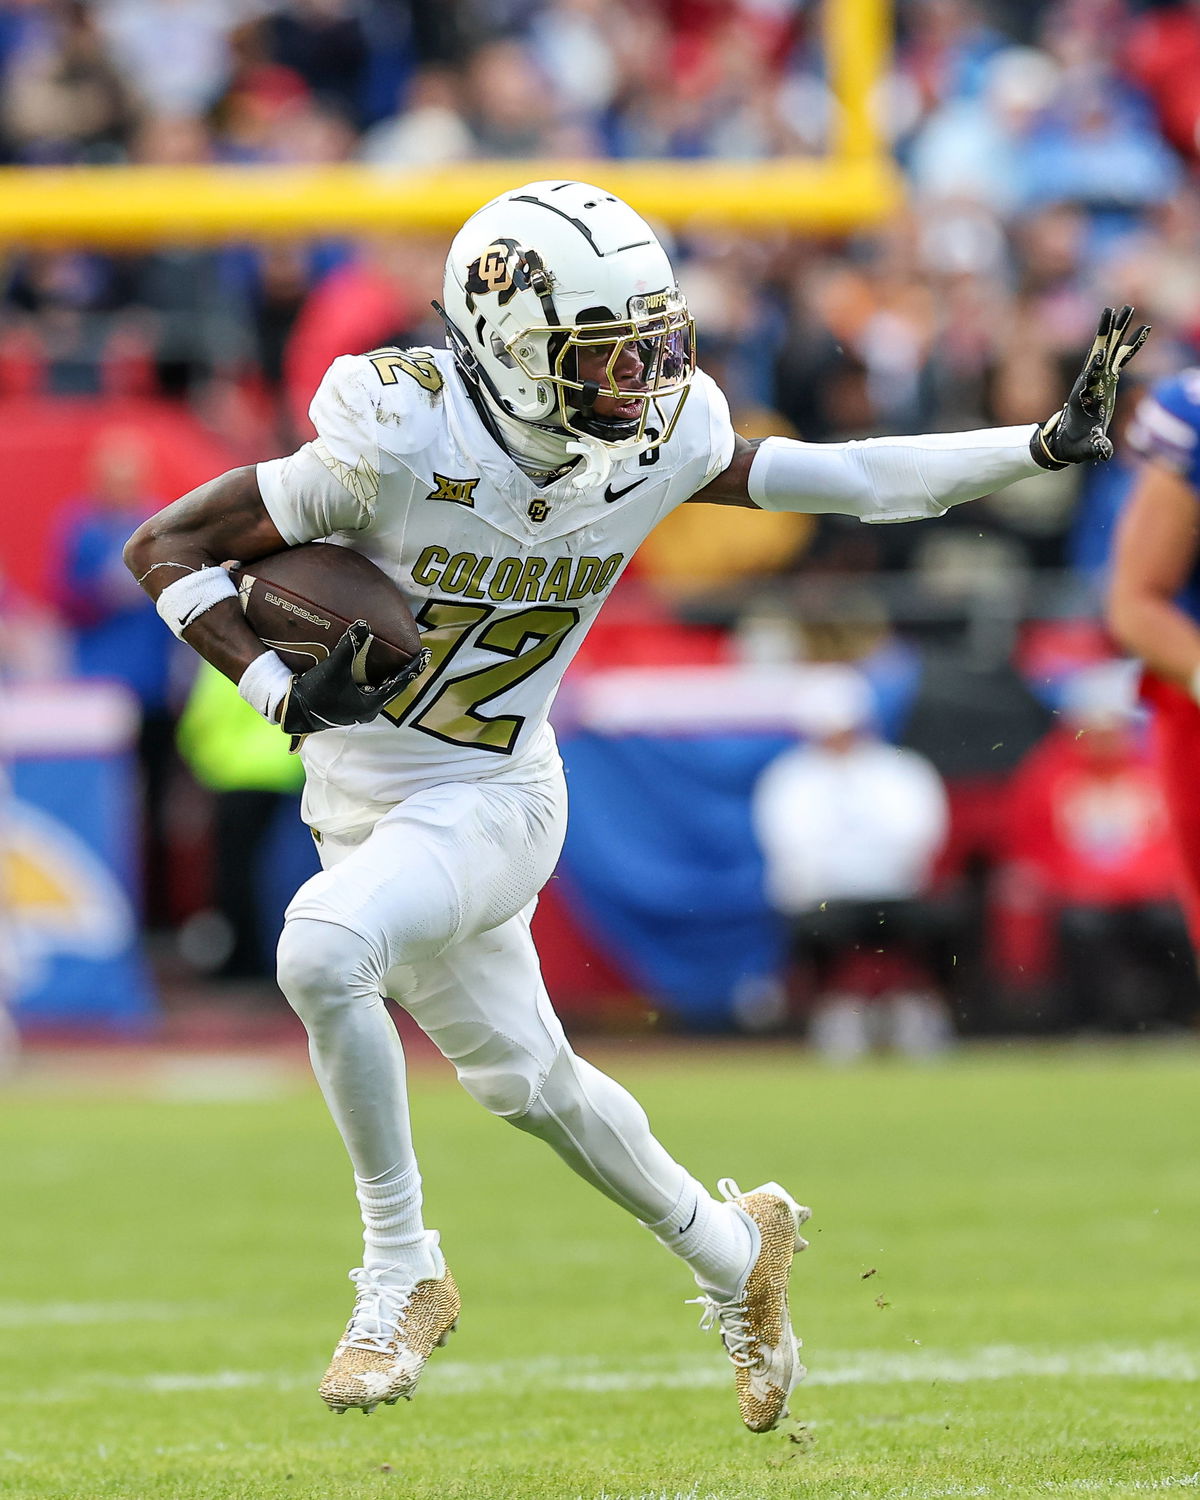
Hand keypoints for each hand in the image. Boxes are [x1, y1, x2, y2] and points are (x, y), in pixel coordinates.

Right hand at [279, 619, 429, 736]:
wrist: (293, 712)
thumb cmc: (316, 693)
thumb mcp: (334, 667)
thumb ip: (349, 646)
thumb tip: (363, 624)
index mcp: (371, 702)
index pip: (400, 682)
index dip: (413, 668)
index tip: (426, 655)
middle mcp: (368, 709)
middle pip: (393, 688)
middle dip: (403, 672)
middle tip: (415, 658)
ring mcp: (357, 709)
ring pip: (380, 691)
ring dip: (388, 677)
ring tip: (396, 663)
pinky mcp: (347, 707)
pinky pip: (368, 691)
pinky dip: (373, 680)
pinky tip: (370, 671)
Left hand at [1032, 305, 1150, 468]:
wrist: (1068, 441)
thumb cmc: (1076, 445)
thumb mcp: (1086, 448)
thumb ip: (1096, 448)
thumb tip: (1103, 453)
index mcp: (1082, 395)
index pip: (1088, 377)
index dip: (1093, 367)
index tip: (1097, 355)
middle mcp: (1089, 381)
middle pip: (1100, 352)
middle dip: (1108, 333)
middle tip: (1116, 311)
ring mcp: (1098, 377)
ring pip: (1109, 349)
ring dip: (1118, 330)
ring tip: (1126, 309)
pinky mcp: (1107, 379)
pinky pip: (1121, 358)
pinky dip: (1131, 345)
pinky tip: (1143, 329)